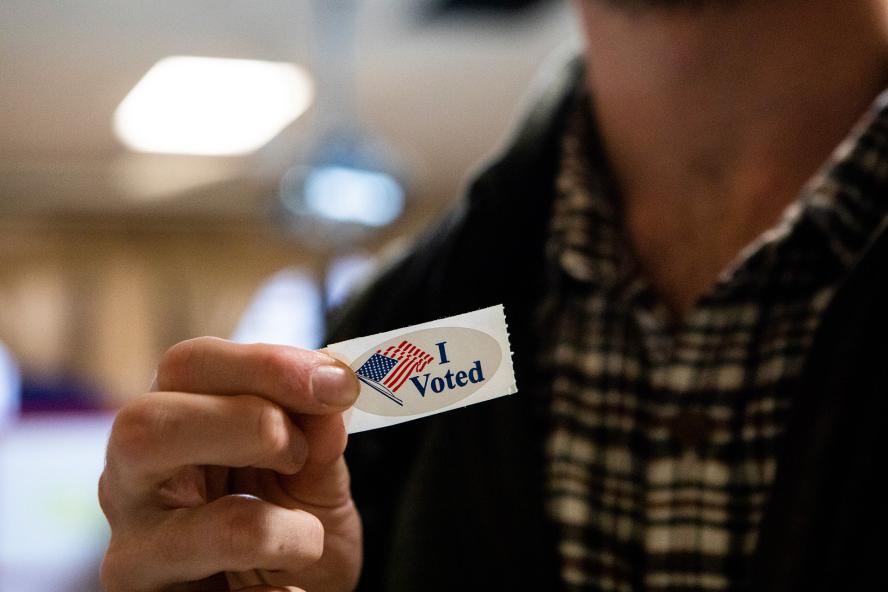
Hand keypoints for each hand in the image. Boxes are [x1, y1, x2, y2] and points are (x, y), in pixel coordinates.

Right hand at [98, 337, 361, 591]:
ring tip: (306, 540)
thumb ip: (319, 434)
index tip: (337, 385)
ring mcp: (136, 552)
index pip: (188, 366)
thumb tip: (331, 388)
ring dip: (272, 528)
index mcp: (169, 423)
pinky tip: (290, 589)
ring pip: (193, 529)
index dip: (266, 366)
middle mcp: (132, 482)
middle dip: (244, 424)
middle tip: (298, 452)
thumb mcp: (312, 475)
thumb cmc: (289, 527)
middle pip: (145, 425)